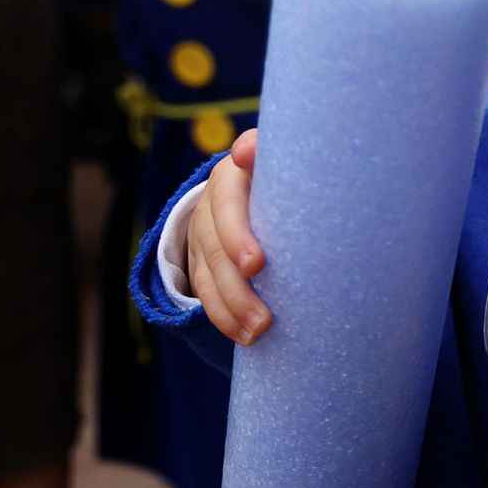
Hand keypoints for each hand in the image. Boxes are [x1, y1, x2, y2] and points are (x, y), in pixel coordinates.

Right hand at [187, 130, 272, 344]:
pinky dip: (224, 317)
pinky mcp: (202, 260)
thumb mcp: (282, 157)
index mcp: (231, 176)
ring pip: (207, 276)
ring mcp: (203, 235)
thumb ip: (274, 153)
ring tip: (258, 333)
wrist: (258, 181)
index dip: (237, 235)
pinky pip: (205, 292)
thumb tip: (247, 150)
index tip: (256, 265)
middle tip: (265, 318)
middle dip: (237, 287)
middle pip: (216, 248)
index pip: (227, 205)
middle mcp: (211, 206)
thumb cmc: (285, 171)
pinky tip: (244, 337)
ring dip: (230, 309)